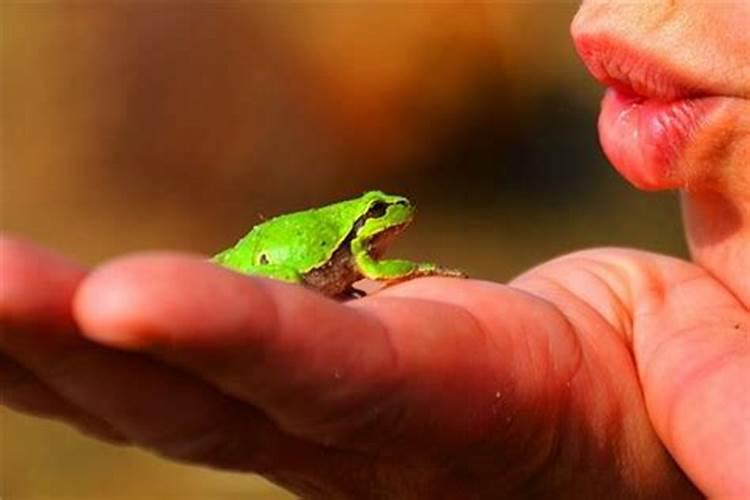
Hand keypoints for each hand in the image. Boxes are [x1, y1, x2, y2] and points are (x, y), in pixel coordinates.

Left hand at [2, 234, 745, 497]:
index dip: (239, 343)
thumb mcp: (710, 390)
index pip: (335, 381)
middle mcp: (360, 433)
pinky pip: (171, 363)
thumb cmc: (660, 389)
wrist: (607, 405)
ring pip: (155, 388)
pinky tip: (21, 308)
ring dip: (43, 342)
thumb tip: (748, 460)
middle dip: (73, 342)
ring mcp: (310, 416)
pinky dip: (83, 335)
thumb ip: (721, 407)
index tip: (124, 298)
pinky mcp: (294, 385)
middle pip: (194, 398)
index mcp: (462, 414)